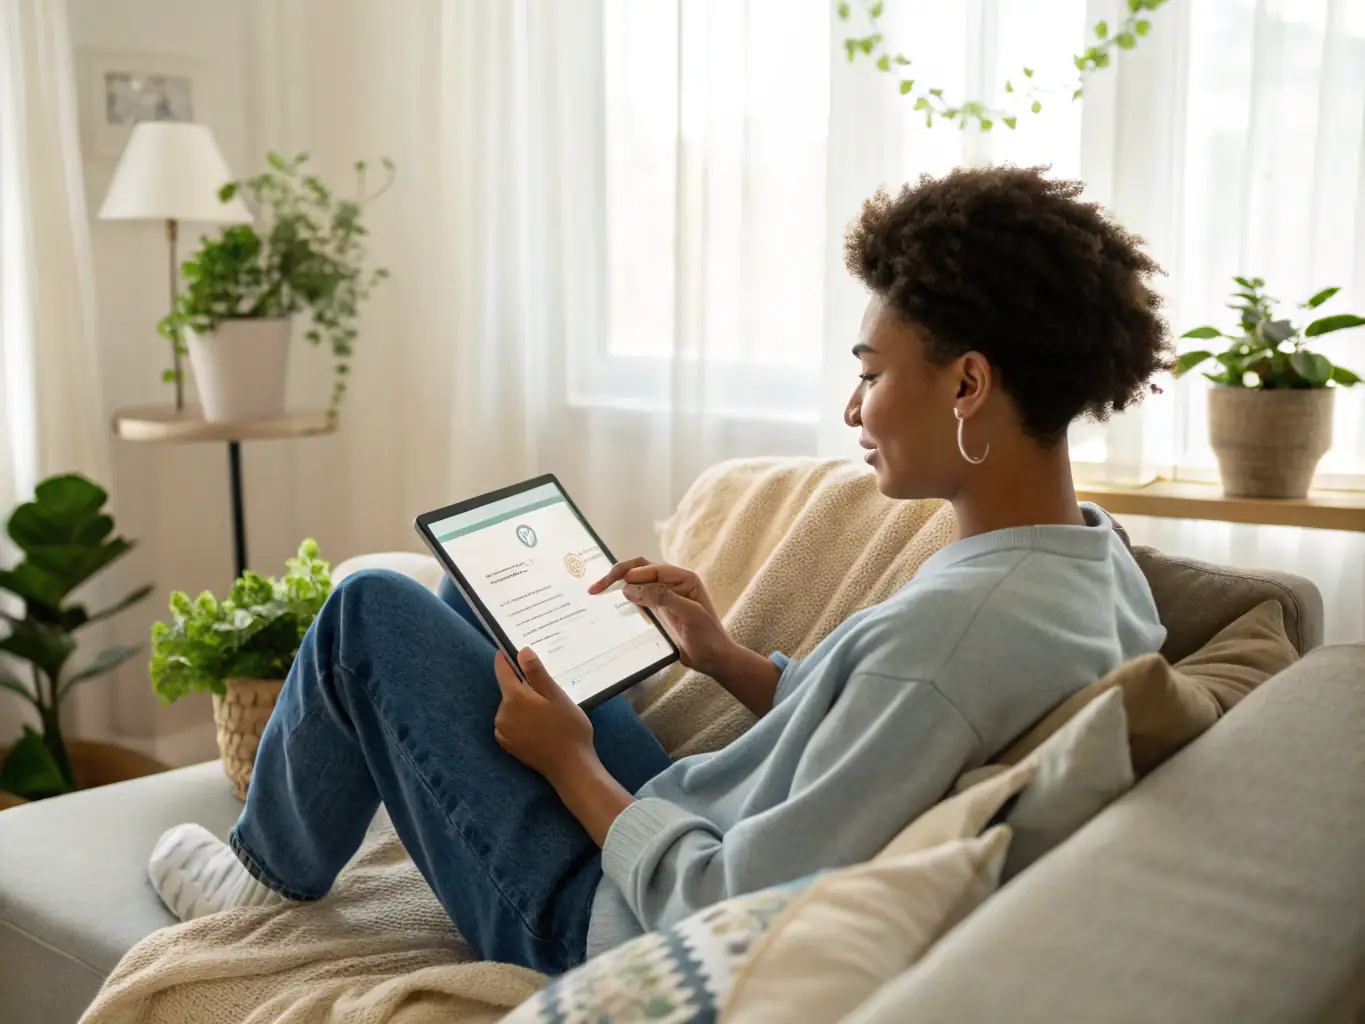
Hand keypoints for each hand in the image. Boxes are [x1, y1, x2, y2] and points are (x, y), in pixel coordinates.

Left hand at [493, 648, 595, 783]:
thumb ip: (536, 673)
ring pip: (511, 707)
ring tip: (547, 711)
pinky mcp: (507, 744)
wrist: (571, 767)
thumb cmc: (568, 728)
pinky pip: (510, 723)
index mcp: (514, 698)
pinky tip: (540, 726)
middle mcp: (502, 713)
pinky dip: (521, 720)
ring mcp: (503, 730)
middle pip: (509, 690)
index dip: (507, 657)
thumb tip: (521, 651)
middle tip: (547, 691)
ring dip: (523, 704)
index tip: (514, 649)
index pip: (502, 669)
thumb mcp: (557, 696)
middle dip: (524, 686)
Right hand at [589, 558, 733, 677]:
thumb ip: (662, 598)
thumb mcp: (689, 615)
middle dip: (617, 575)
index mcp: (683, 578)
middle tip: (595, 588)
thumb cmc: (708, 637)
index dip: (629, 574)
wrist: (715, 660)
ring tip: (596, 592)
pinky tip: (611, 604)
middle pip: (640, 571)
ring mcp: (664, 596)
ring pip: (636, 583)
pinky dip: (624, 598)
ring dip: (617, 585)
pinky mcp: (659, 610)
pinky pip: (638, 598)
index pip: (651, 569)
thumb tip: (629, 588)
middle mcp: (673, 583)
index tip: (610, 586)